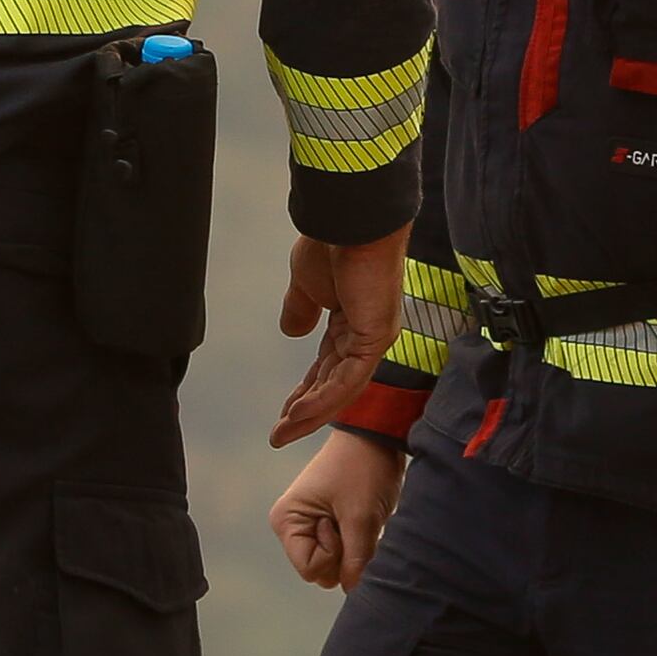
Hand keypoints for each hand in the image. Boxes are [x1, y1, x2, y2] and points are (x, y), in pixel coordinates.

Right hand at [271, 430, 406, 590]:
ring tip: (359, 516)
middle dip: (344, 555)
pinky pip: (345, 552)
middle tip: (351, 519)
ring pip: (336, 565)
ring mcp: (311, 526)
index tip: (339, 522)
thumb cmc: (363, 469)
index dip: (332, 555)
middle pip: (321, 572)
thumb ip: (355, 560)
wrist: (377, 435)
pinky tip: (363, 517)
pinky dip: (359, 543)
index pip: (309, 569)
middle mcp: (293, 526)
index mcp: (286, 520)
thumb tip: (352, 589)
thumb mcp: (361, 517)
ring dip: (354, 550)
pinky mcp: (329, 524)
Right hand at [272, 230, 410, 446]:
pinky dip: (323, 399)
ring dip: (311, 413)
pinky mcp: (376, 339)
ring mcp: (373, 339)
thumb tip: (291, 331)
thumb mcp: (305, 283)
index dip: (305, 391)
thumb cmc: (330, 243)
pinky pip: (348, 379)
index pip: (326, 367)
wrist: (348, 221)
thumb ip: (301, 309)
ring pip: (340, 389)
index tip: (284, 412)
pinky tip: (300, 413)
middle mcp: (365, 335)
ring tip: (283, 433)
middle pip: (333, 384)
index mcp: (350, 322)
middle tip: (280, 434)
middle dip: (306, 411)